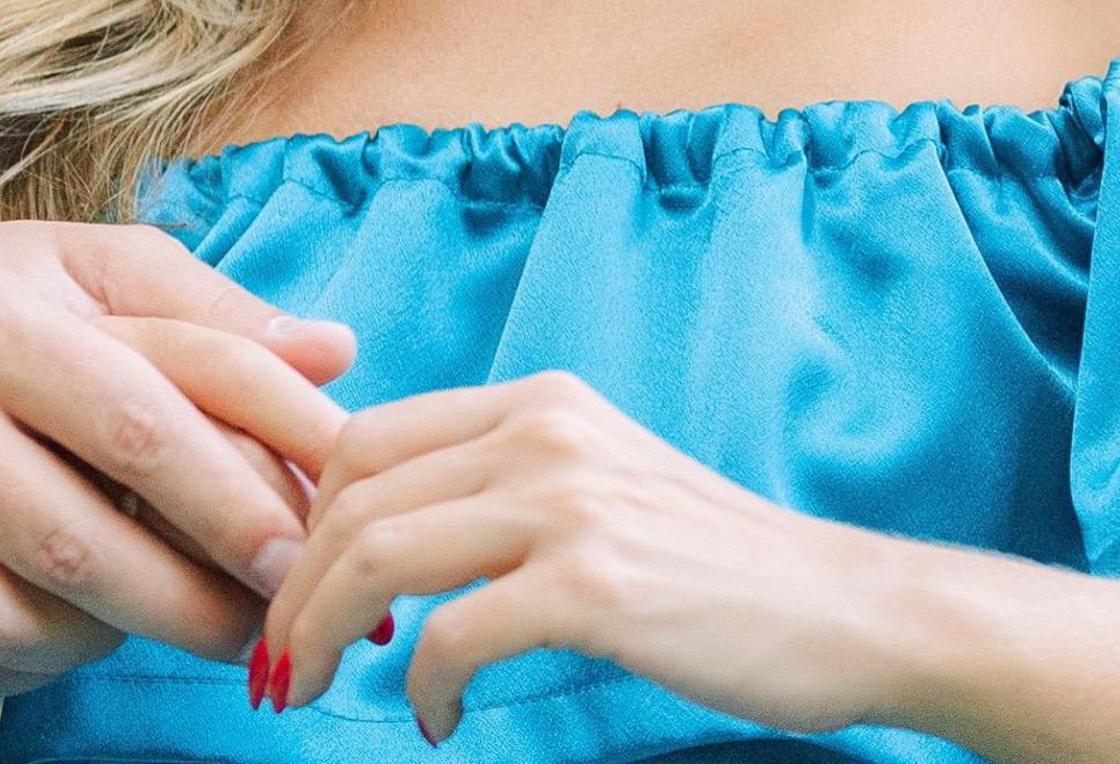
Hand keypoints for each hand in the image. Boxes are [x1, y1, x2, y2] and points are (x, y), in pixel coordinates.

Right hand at [0, 196, 355, 700]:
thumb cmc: (0, 287)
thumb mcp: (103, 265)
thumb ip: (220, 314)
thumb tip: (338, 356)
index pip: (139, 418)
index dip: (238, 488)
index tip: (317, 533)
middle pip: (83, 537)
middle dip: (201, 587)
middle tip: (283, 609)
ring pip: (23, 612)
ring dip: (133, 631)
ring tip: (212, 620)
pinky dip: (50, 651)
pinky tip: (100, 622)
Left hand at [260, 369, 907, 745]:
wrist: (837, 605)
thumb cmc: (710, 568)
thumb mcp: (600, 484)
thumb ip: (503, 484)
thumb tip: (376, 532)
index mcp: (542, 399)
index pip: (365, 437)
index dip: (303, 526)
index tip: (292, 600)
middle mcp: (547, 429)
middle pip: (352, 494)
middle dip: (292, 590)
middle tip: (281, 668)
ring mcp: (571, 500)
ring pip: (378, 553)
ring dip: (321, 637)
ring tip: (316, 694)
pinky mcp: (594, 582)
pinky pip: (450, 638)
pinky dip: (422, 691)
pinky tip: (440, 720)